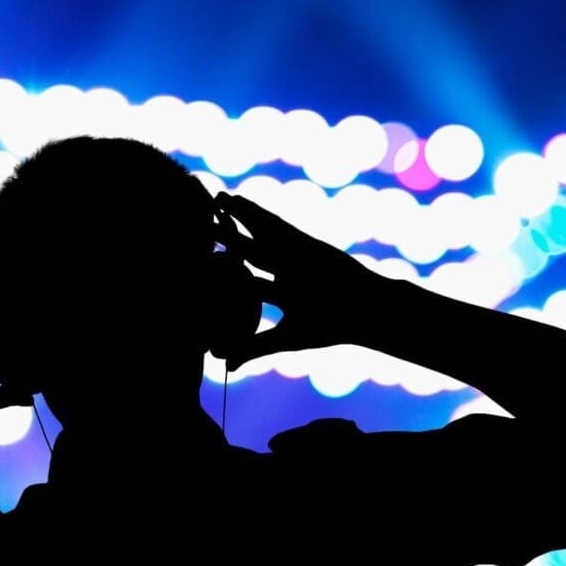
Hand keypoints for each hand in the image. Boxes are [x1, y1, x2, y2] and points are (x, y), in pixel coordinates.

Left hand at [214, 191, 388, 370]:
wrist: (365, 311)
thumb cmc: (331, 327)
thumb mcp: (286, 339)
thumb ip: (254, 348)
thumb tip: (224, 365)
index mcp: (281, 292)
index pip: (246, 280)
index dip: (224, 271)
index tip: (200, 262)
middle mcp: (285, 269)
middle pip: (249, 251)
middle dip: (227, 237)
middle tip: (200, 222)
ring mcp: (294, 254)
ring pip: (259, 232)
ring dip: (238, 216)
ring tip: (216, 199)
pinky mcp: (304, 242)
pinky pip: (275, 224)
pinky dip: (255, 213)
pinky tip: (238, 202)